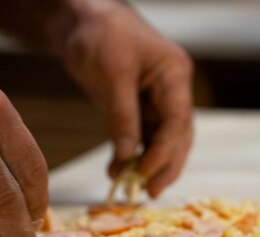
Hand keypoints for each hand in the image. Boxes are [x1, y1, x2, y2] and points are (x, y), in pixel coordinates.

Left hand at [60, 1, 193, 197]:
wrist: (80, 22)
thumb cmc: (100, 35)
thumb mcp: (112, 75)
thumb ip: (122, 117)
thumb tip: (128, 157)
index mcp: (174, 75)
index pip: (178, 121)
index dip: (165, 151)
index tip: (145, 172)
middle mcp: (171, 91)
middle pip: (177, 136)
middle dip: (165, 165)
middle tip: (149, 192)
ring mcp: (156, 101)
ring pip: (160, 141)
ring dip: (148, 165)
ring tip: (132, 189)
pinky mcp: (137, 108)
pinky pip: (140, 138)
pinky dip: (130, 156)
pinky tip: (116, 171)